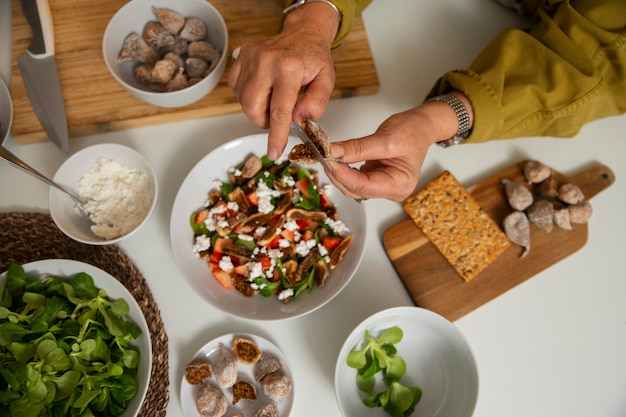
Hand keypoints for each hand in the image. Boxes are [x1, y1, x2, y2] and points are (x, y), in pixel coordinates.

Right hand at [228, 3, 338, 159]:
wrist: (302, 33)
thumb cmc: (314, 58)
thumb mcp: (327, 80)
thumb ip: (317, 102)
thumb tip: (299, 119)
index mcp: (289, 68)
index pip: (280, 110)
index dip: (276, 135)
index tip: (274, 152)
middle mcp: (266, 61)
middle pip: (253, 109)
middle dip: (264, 122)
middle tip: (278, 117)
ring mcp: (250, 57)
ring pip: (243, 102)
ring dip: (258, 110)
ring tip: (274, 99)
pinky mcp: (241, 57)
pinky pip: (237, 89)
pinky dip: (248, 97)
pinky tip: (264, 89)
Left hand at [327, 93, 473, 201]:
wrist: (422, 126)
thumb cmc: (413, 131)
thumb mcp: (385, 138)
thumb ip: (358, 148)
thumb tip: (333, 152)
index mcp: (399, 185)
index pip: (364, 186)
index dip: (343, 174)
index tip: (328, 160)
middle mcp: (391, 190)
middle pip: (355, 189)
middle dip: (338, 173)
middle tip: (323, 155)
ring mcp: (382, 186)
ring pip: (352, 186)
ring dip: (338, 172)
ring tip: (327, 155)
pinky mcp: (375, 179)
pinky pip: (354, 178)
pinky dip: (343, 169)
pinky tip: (336, 158)